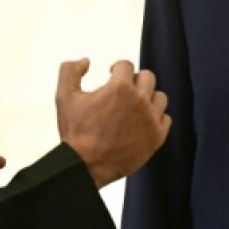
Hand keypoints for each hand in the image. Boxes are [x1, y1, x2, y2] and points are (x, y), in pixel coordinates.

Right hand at [55, 58, 170, 188]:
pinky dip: (155, 118)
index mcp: (120, 87)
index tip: (111, 76)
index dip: (116, 69)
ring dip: (147, 98)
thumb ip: (70, 71)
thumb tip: (86, 61)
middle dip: (133, 81)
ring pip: (159, 97)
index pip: (126, 65)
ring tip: (133, 107)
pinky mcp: (157, 137)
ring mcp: (151, 119)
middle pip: (147, 77)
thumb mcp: (64, 96)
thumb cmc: (75, 131)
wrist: (84, 166)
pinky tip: (141, 123)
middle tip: (122, 92)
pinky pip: (165, 119)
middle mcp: (140, 100)